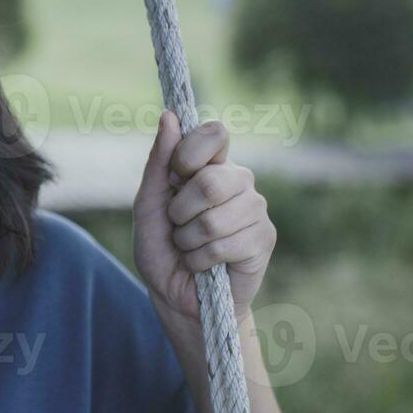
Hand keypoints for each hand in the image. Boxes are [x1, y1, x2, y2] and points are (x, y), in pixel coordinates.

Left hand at [132, 110, 274, 322]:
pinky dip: (200, 259)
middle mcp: (238, 181)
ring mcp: (255, 209)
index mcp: (211, 165)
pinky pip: (223, 244)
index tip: (174, 177)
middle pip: (211, 180)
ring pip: (214, 217)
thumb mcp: (148, 204)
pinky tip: (205, 264)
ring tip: (191, 247)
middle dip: (180, 211)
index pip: (214, 133)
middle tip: (178, 225)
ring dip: (188, 239)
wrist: (176, 296)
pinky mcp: (264, 239)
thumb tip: (170, 116)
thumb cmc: (162, 248)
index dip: (189, 155)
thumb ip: (159, 162)